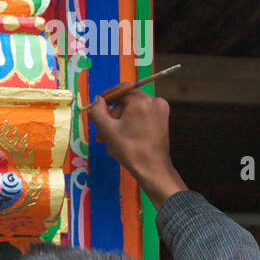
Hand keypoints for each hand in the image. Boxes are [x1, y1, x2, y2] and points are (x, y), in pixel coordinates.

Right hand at [89, 90, 187, 209]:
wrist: (153, 170)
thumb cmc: (129, 150)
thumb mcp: (107, 130)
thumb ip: (97, 111)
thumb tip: (98, 100)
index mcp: (142, 101)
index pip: (120, 90)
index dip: (106, 99)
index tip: (97, 109)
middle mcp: (155, 102)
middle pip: (127, 102)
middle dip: (112, 117)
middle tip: (101, 132)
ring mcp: (161, 111)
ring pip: (133, 111)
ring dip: (119, 124)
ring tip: (109, 140)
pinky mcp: (163, 121)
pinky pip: (142, 117)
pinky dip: (131, 126)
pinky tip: (122, 140)